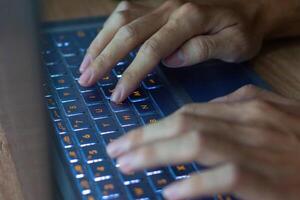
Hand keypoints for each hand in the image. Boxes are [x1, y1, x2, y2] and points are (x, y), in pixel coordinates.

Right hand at [78, 0, 267, 102]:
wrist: (249, 6)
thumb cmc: (243, 29)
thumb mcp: (235, 44)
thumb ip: (202, 49)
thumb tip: (170, 60)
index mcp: (190, 18)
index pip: (152, 49)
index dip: (131, 73)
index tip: (117, 96)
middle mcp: (170, 7)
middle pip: (128, 32)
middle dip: (104, 58)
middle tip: (86, 80)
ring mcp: (161, 3)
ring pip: (121, 19)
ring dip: (100, 42)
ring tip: (85, 65)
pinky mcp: (157, 6)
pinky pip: (125, 13)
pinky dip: (108, 30)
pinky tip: (100, 45)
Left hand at [106, 85, 299, 199]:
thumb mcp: (270, 112)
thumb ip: (235, 109)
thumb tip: (199, 114)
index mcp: (245, 105)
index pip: (187, 112)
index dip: (154, 125)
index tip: (129, 137)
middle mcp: (246, 121)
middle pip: (183, 123)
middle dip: (144, 137)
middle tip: (115, 150)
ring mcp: (255, 148)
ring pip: (195, 143)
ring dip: (156, 154)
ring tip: (128, 165)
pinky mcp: (264, 179)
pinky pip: (222, 178)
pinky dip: (193, 185)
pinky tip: (169, 192)